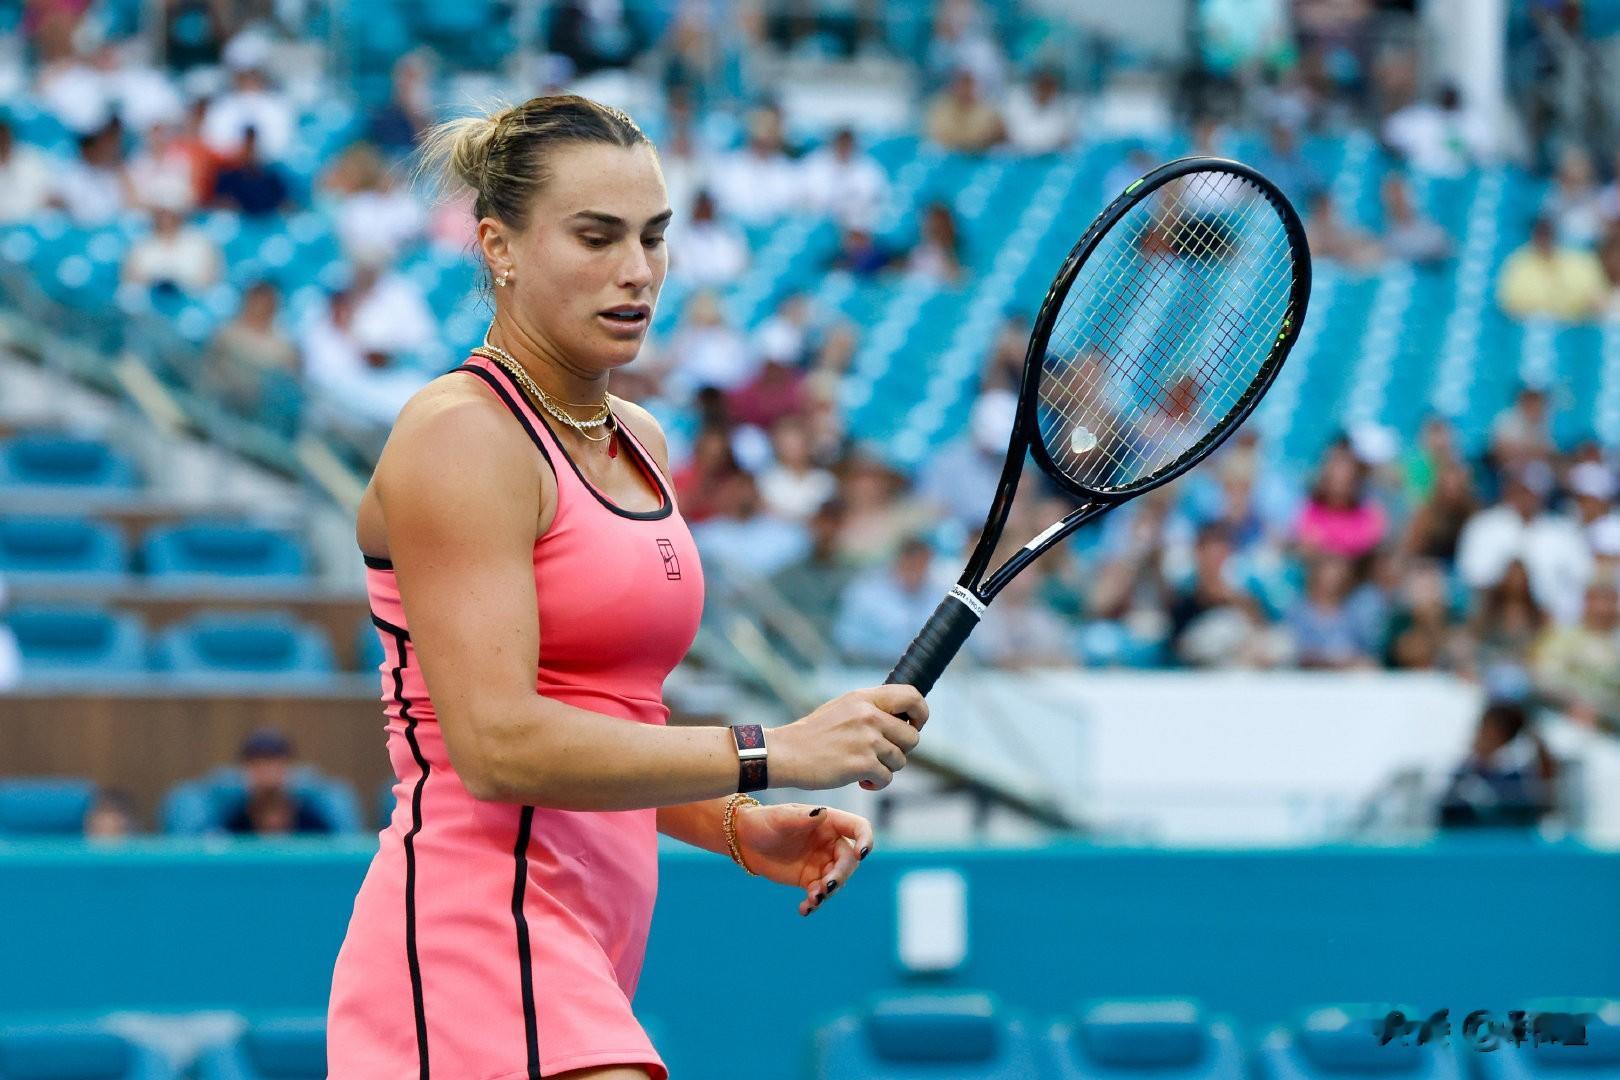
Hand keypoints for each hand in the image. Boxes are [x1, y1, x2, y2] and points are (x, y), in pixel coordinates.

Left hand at [733, 801, 873, 916]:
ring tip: (812, 900)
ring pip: (837, 880)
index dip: (865, 839)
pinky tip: (804, 909)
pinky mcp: (810, 879)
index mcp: (829, 822)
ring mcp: (822, 862)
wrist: (745, 841)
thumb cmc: (764, 821)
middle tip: (827, 887)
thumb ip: (802, 817)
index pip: (857, 828)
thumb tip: (822, 813)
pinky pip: (820, 893)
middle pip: (849, 860)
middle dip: (841, 875)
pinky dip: (814, 903)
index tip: (861, 854)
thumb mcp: (781, 817)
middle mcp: (830, 842)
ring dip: (829, 892)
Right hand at [769, 685, 927, 791]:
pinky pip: (887, 778)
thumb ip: (871, 709)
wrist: (785, 753)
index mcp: (865, 698)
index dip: (920, 714)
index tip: (912, 726)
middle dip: (901, 750)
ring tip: (864, 768)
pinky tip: (861, 781)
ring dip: (886, 768)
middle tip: (880, 755)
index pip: (913, 696)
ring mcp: (867, 740)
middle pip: (912, 736)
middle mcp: (869, 715)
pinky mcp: (862, 764)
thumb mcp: (843, 708)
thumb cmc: (813, 734)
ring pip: (901, 760)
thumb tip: (903, 719)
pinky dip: (876, 784)